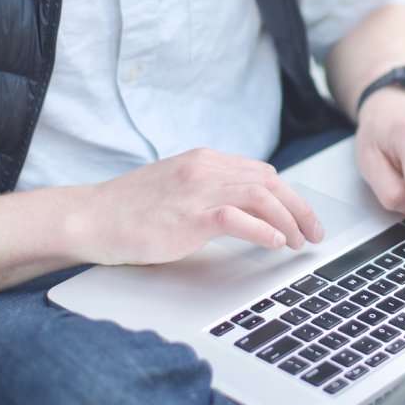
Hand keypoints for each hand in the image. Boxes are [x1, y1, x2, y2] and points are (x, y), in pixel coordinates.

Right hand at [73, 148, 322, 265]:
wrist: (90, 217)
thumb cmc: (131, 210)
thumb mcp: (178, 189)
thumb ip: (210, 191)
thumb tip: (249, 211)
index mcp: (205, 160)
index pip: (262, 173)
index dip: (289, 196)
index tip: (303, 218)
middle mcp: (206, 169)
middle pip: (270, 183)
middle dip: (299, 209)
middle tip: (314, 234)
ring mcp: (197, 190)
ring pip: (261, 196)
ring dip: (288, 221)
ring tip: (298, 242)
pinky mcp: (188, 216)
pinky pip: (236, 217)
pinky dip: (262, 230)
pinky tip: (275, 243)